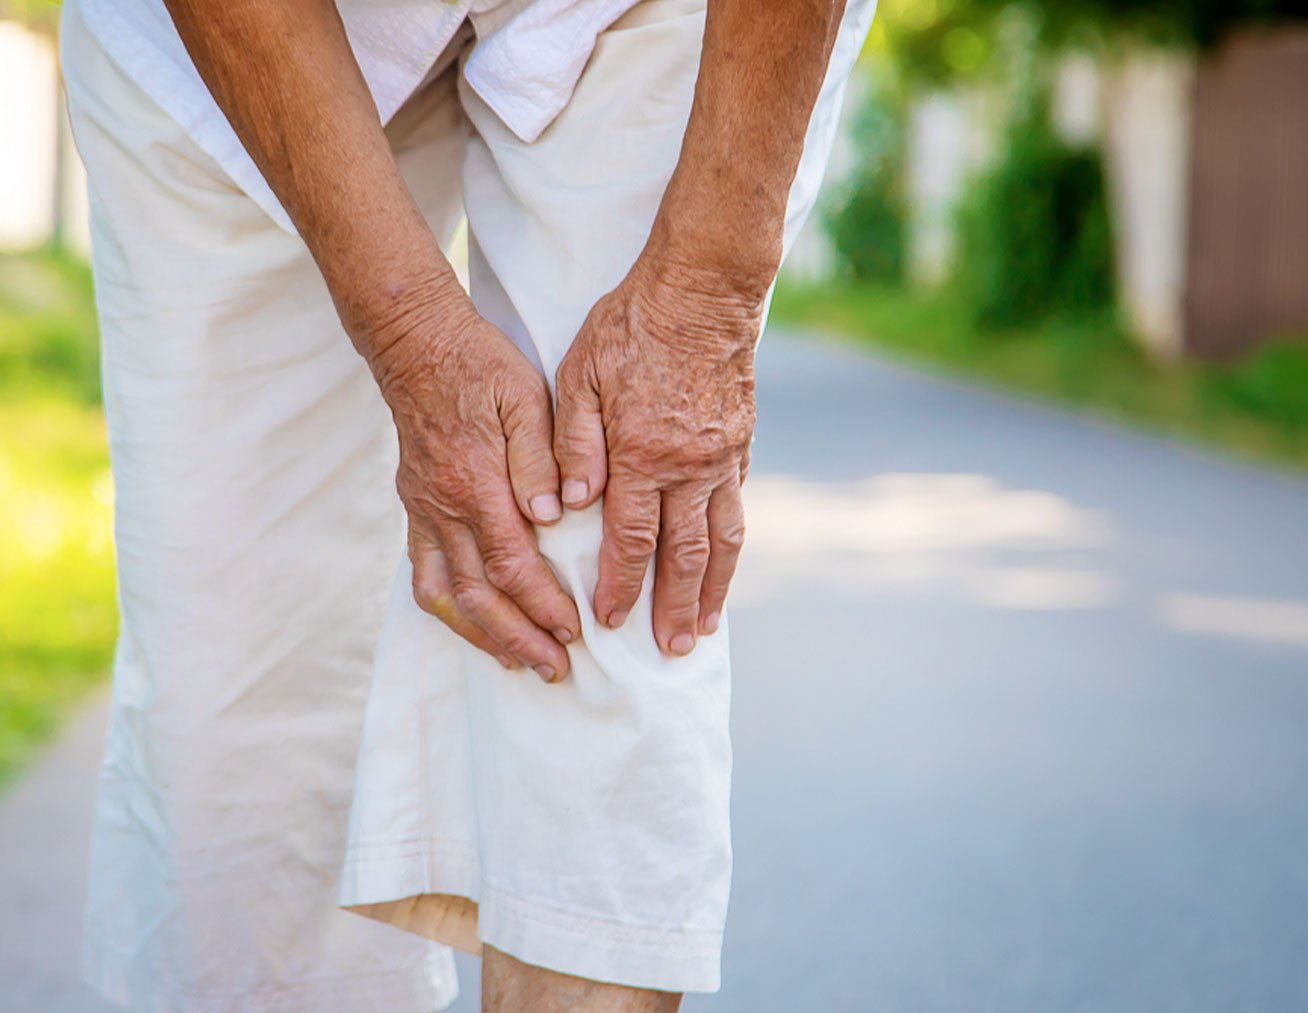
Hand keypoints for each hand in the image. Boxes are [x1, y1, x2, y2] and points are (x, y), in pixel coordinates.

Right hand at [370, 297, 580, 681]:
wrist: (419, 347)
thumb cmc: (482, 367)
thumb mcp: (527, 396)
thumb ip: (541, 458)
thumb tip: (552, 514)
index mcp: (476, 481)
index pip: (511, 562)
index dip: (542, 603)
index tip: (574, 630)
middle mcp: (443, 506)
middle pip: (477, 593)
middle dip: (518, 638)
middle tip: (556, 668)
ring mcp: (423, 511)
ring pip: (445, 595)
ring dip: (482, 636)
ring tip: (519, 662)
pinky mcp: (415, 510)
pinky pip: (424, 575)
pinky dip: (451, 610)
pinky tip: (479, 626)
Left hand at [553, 253, 764, 655]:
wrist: (704, 287)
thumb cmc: (631, 326)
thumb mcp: (580, 375)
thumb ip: (573, 444)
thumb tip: (565, 506)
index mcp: (643, 454)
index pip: (631, 541)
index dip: (621, 586)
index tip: (610, 622)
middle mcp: (690, 465)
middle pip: (684, 556)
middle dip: (673, 609)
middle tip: (669, 652)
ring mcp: (722, 457)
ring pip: (721, 541)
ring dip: (712, 591)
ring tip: (702, 629)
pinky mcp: (741, 443)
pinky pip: (736, 508)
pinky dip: (729, 547)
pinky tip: (721, 568)